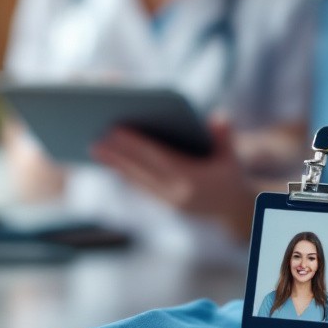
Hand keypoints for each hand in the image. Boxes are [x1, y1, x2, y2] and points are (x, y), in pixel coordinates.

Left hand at [91, 121, 254, 236]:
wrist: (232, 209)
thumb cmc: (229, 175)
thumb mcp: (231, 156)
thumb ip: (224, 136)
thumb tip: (218, 118)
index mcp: (192, 181)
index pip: (158, 158)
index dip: (136, 144)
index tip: (116, 129)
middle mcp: (177, 195)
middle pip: (141, 170)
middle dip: (117, 154)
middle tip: (96, 138)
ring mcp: (168, 202)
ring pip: (136, 180)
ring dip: (115, 165)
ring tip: (95, 148)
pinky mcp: (162, 205)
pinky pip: (139, 187)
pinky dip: (123, 174)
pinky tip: (108, 161)